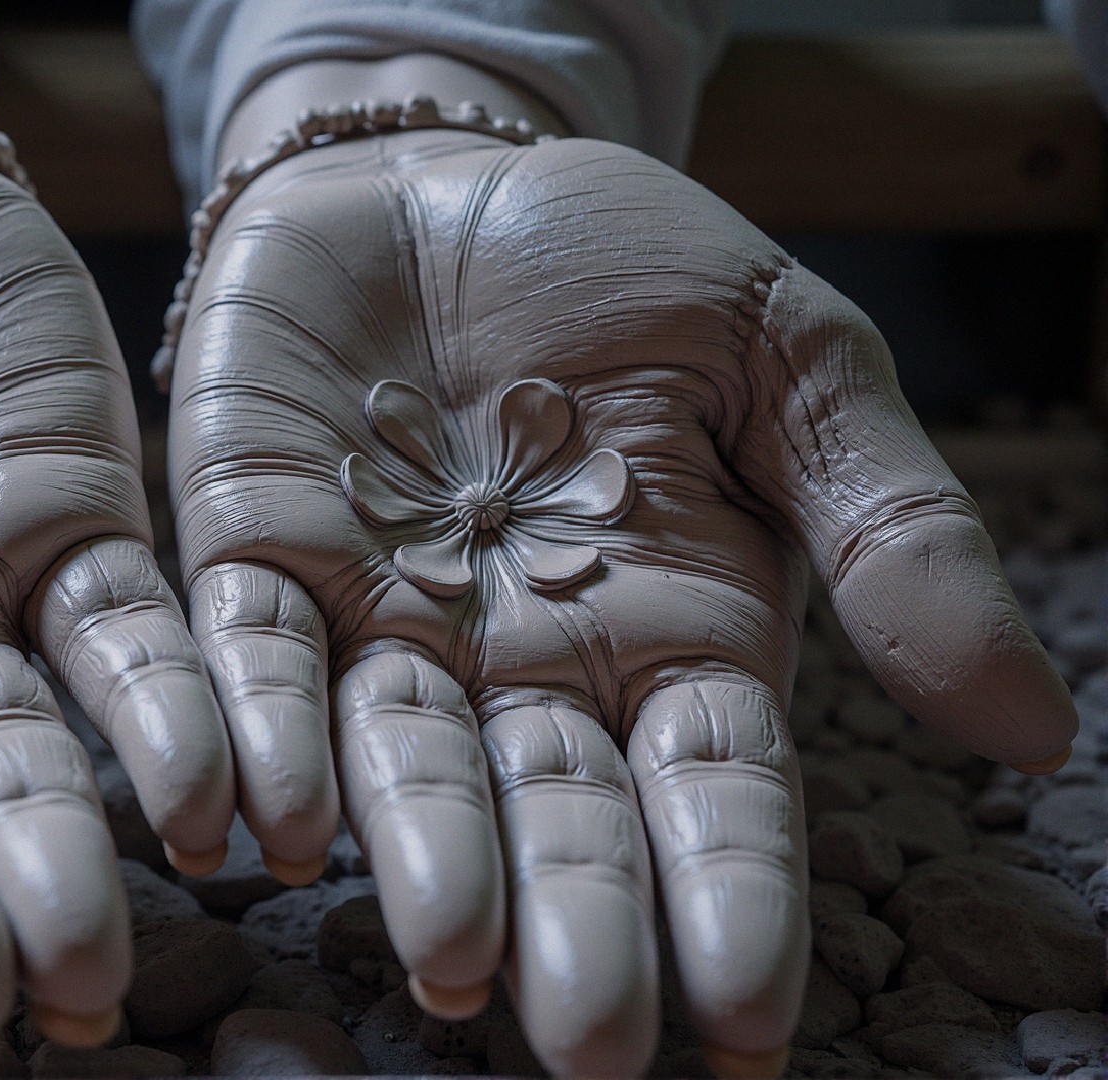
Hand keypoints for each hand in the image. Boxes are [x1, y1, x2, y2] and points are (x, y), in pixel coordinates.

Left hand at [168, 126, 1075, 1074]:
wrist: (444, 176)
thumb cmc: (626, 269)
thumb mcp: (787, 360)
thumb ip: (886, 525)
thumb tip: (1034, 729)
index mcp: (669, 633)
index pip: (710, 792)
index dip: (729, 898)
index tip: (748, 1023)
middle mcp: (519, 662)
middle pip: (552, 812)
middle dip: (571, 922)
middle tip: (584, 1043)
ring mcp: (381, 618)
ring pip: (399, 761)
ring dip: (420, 859)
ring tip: (446, 958)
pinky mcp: (255, 551)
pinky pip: (253, 659)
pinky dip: (257, 736)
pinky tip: (262, 825)